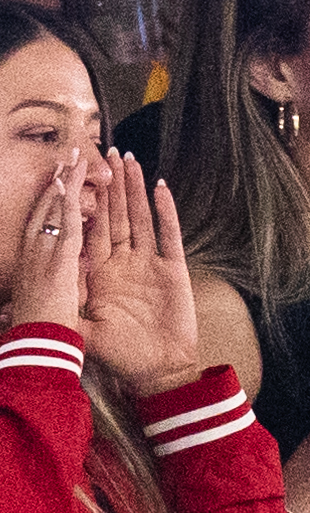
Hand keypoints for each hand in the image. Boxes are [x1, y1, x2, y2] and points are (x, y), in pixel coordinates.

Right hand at [14, 147, 86, 331]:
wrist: (38, 353)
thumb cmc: (41, 335)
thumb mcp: (45, 306)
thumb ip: (47, 290)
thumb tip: (38, 286)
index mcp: (34, 265)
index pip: (42, 226)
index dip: (49, 204)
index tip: (55, 184)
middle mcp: (36, 255)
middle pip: (48, 212)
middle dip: (57, 185)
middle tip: (66, 160)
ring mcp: (43, 256)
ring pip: (54, 212)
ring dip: (64, 184)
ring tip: (73, 159)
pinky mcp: (57, 263)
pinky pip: (65, 226)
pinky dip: (66, 204)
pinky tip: (70, 182)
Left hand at [77, 151, 198, 395]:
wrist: (155, 371)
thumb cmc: (118, 353)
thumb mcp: (78, 329)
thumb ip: (57, 311)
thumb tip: (12, 308)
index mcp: (98, 272)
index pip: (86, 227)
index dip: (79, 201)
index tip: (70, 173)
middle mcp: (123, 263)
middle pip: (113, 214)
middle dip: (108, 183)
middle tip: (104, 152)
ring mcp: (149, 264)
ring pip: (139, 216)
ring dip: (134, 188)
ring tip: (128, 159)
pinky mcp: (173, 271)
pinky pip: (169, 235)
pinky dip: (166, 211)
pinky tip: (161, 188)